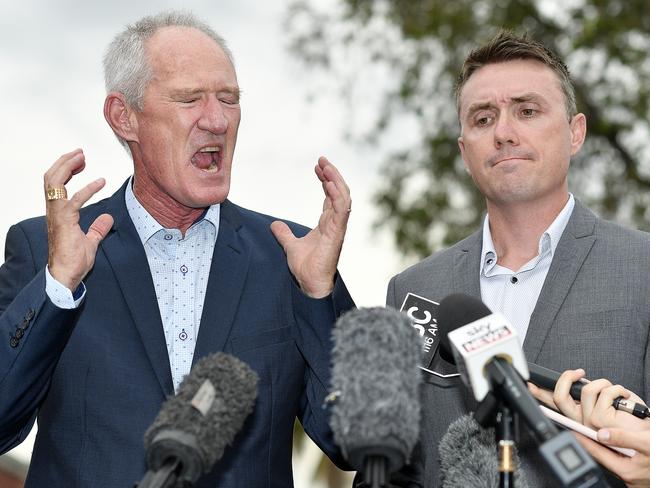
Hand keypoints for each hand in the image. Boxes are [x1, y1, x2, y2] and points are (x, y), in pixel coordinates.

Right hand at [45, 149, 113, 290]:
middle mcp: (54, 211)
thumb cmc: (73, 261)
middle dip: (64, 162)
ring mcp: (57, 216)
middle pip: (51, 178)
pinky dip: (87, 189)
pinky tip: (101, 182)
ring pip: (54, 183)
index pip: (57, 185)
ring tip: (81, 157)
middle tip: (79, 153)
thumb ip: (98, 228)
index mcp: (58, 213)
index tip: (81, 163)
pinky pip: (73, 200)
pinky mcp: (64, 222)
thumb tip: (108, 218)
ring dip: (67, 166)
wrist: (65, 276)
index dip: (67, 170)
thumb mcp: (91, 241)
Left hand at [271, 156, 350, 297]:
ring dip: (336, 179)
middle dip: (332, 174)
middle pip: (339, 192)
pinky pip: (342, 209)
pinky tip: (329, 182)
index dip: (326, 180)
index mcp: (327, 223)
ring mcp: (338, 227)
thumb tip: (274, 225)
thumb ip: (284, 234)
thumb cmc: (305, 268)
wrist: (309, 283)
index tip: (317, 167)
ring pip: (344, 197)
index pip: (331, 196)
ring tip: (326, 165)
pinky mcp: (337, 233)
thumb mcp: (290, 245)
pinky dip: (337, 194)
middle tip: (322, 160)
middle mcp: (335, 223)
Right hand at [529, 369, 647, 430]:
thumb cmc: (630, 421)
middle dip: (568, 378)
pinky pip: (604, 392)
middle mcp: (580, 422)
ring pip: (587, 390)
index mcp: (578, 418)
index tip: (529, 384)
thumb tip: (576, 382)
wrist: (645, 434)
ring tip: (616, 392)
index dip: (538, 394)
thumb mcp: (605, 404)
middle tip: (577, 373)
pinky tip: (624, 397)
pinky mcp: (600, 419)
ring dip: (606, 384)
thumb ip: (587, 397)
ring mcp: (589, 422)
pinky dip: (617, 389)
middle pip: (560, 397)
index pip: (553, 404)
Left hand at [574, 428, 649, 486]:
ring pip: (614, 460)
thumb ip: (623, 438)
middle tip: (581, 431)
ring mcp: (635, 478)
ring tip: (597, 436)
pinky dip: (617, 453)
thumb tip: (602, 434)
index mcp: (627, 471)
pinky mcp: (641, 476)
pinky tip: (617, 445)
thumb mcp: (646, 442)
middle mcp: (630, 478)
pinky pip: (623, 463)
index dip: (584, 441)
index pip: (598, 453)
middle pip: (604, 458)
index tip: (573, 432)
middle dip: (592, 444)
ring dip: (605, 448)